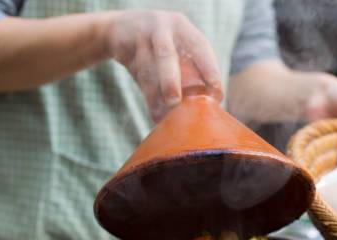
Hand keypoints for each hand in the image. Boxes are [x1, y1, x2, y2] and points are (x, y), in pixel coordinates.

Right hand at [104, 10, 221, 121]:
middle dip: (170, 79)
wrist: (120, 29)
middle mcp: (164, 27)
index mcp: (183, 28)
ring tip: (163, 115)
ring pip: (147, 66)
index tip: (216, 89)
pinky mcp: (124, 42)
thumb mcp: (174, 50)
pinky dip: (147, 95)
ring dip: (155, 92)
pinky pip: (135, 71)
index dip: (209, 67)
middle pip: (166, 54)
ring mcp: (141, 33)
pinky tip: (155, 113)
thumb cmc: (158, 47)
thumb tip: (210, 104)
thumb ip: (189, 71)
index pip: (199, 45)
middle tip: (174, 101)